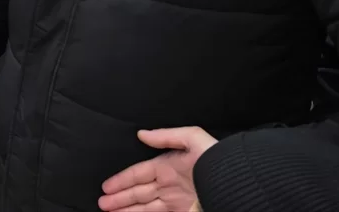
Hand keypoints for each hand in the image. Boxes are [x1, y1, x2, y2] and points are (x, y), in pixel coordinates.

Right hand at [99, 127, 216, 211]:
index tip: (107, 186)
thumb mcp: (193, 139)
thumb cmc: (217, 162)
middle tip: (103, 203)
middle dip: (119, 197)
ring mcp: (175, 201)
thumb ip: (167, 136)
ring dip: (126, 209)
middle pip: (138, 192)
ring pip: (143, 206)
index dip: (122, 180)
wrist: (236, 185)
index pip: (138, 173)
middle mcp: (169, 184)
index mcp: (168, 166)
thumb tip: (143, 134)